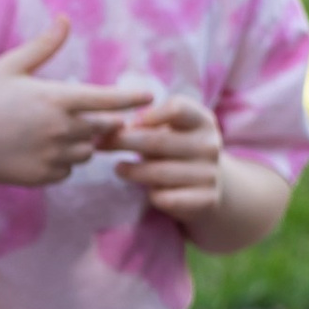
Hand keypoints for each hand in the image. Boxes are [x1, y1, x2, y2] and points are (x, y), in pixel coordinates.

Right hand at [0, 15, 150, 188]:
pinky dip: (60, 162)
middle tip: (74, 116)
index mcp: (58, 98)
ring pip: (86, 152)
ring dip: (79, 143)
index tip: (150, 96)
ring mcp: (53, 154)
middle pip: (102, 128)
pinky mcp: (44, 176)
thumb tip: (65, 18)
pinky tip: (36, 151)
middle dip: (97, 122)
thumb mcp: (11, 66)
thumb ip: (45, 46)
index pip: (108, 99)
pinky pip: (67, 170)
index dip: (132, 97)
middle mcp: (61, 128)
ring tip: (49, 134)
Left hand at [111, 88, 225, 220]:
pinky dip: (153, 195)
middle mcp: (210, 145)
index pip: (177, 108)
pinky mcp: (206, 200)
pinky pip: (167, 198)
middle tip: (98, 144)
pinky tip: (148, 192)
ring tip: (118, 168)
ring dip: (132, 171)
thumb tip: (109, 126)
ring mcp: (210, 174)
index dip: (148, 115)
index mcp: (202, 121)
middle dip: (122, 142)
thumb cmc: (174, 150)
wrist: (205, 186)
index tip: (128, 122)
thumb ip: (146, 125)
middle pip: (158, 141)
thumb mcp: (167, 131)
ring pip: (159, 172)